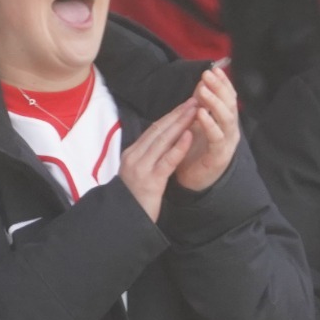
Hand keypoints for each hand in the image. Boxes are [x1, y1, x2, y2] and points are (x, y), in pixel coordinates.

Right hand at [118, 102, 197, 221]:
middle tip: (195, 99)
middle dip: (178, 113)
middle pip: (159, 130)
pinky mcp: (151, 181)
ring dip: (181, 123)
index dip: (171, 115)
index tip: (186, 104)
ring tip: (196, 110)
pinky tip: (190, 136)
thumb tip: (162, 141)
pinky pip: (167, 161)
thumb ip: (148, 157)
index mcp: (132, 153)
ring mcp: (142, 168)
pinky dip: (179, 147)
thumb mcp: (138, 172)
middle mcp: (135, 157)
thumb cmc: (134, 199)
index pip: (154, 129)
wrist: (124, 220)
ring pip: (163, 141)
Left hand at [173, 65, 239, 192]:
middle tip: (208, 75)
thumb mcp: (198, 122)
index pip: (229, 97)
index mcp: (226, 121)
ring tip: (203, 91)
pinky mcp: (219, 156)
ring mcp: (227, 143)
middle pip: (230, 105)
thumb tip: (202, 82)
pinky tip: (201, 114)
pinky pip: (216, 138)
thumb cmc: (195, 150)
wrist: (192, 180)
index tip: (216, 69)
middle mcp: (230, 130)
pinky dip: (209, 124)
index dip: (224, 83)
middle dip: (220, 88)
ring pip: (226, 119)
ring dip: (215, 103)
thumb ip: (202, 104)